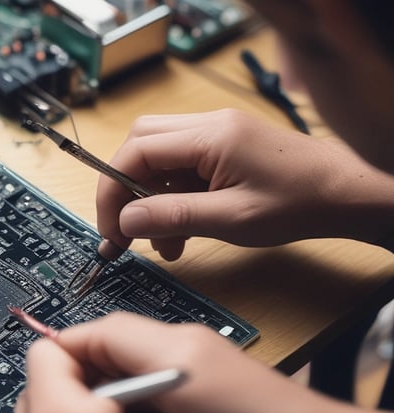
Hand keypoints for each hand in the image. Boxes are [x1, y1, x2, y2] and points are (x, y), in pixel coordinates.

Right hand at [51, 312, 329, 412]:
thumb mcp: (177, 388)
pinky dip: (133, 404)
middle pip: (111, 347)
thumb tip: (85, 353)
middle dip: (87, 372)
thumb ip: (128, 362)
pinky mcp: (195, 389)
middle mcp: (174, 344)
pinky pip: (148, 388)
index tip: (45, 375)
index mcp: (167, 340)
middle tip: (70, 406)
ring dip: (110, 391)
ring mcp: (186, 365)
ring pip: (127, 370)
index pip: (101, 331)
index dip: (69, 348)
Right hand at [97, 109, 393, 260]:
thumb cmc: (299, 203)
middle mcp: (209, 126)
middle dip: (124, 189)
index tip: (110, 228)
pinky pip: (181, 170)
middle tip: (123, 229)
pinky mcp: (223, 150)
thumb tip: (125, 222)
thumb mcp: (231, 219)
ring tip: (161, 244)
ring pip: (159, 160)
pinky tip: (181, 234)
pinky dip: (171, 200)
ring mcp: (216, 136)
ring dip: (150, 201)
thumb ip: (173, 217)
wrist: (345, 194)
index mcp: (210, 136)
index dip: (112, 190)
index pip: (136, 151)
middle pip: (141, 145)